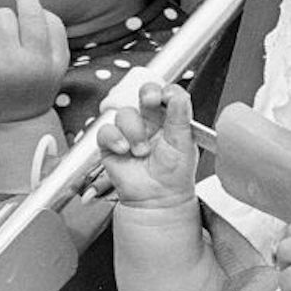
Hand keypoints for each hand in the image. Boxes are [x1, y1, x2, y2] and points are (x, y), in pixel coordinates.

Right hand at [96, 82, 197, 208]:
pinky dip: (114, 138)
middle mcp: (149, 121)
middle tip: (151, 101)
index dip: (165, 91)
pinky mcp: (112, 144)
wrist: (158, 199)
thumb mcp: (184, 143)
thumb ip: (181, 117)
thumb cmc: (174, 174)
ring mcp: (130, 131)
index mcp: (169, 118)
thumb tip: (179, 95)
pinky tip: (124, 150)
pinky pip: (106, 130)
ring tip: (142, 150)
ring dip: (134, 131)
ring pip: (125, 113)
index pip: (166, 94)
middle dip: (148, 94)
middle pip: (145, 93)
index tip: (167, 96)